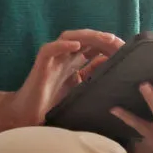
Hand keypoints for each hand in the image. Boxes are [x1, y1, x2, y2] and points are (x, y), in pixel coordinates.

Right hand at [0, 29, 123, 130]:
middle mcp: (64, 58)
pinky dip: (63, 45)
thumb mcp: (80, 94)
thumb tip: (117, 82)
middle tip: (118, 41)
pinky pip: (50, 49)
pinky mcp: (41, 64)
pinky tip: (76, 46)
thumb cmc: (52, 108)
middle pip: (84, 39)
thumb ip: (93, 84)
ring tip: (104, 39)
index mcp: (73, 64)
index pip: (92, 47)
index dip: (107, 45)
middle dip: (101, 38)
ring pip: (69, 38)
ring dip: (87, 36)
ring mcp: (52, 59)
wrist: (27, 116)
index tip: (124, 49)